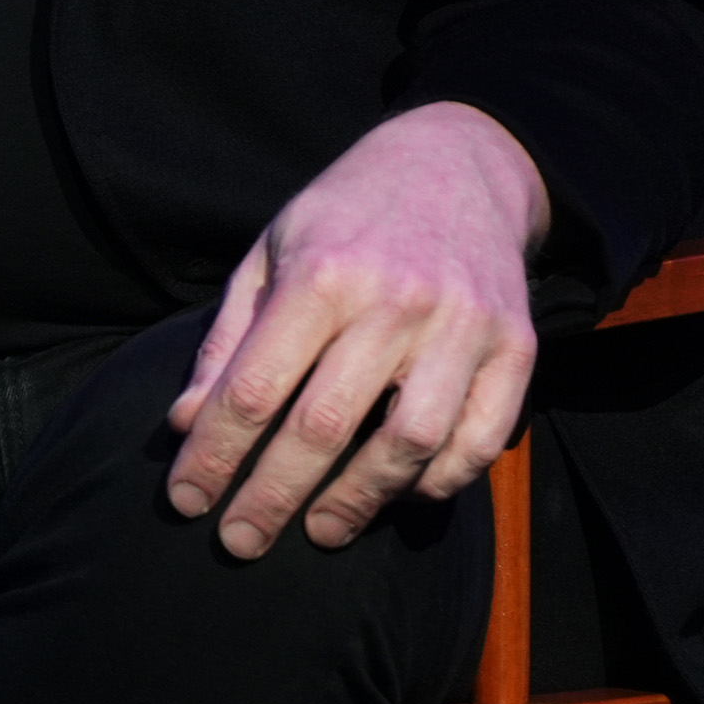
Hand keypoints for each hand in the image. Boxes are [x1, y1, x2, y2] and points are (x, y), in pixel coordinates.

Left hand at [162, 101, 549, 557]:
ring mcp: (464, 325)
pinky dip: (442, 481)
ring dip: (357, 503)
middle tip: (239, 542)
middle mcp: (396, 299)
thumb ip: (229, 341)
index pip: (256, 389)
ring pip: (409, 445)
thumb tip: (185, 424)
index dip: (213, 454)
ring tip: (319, 528)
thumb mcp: (272, 251)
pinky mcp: (517, 344)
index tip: (186, 500)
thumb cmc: (347, 215)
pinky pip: (481, 440)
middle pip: (323, 429)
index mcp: (324, 271)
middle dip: (270, 498)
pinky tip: (403, 493)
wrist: (458, 161)